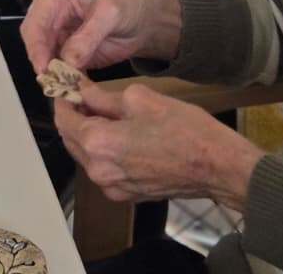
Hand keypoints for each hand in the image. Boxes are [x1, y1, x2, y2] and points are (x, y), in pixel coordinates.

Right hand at [20, 0, 180, 73]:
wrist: (140, 21)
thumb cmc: (126, 7)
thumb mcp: (111, 14)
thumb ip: (89, 35)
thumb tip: (67, 60)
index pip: (34, 24)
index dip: (36, 47)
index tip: (45, 69)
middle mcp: (47, 14)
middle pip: (33, 43)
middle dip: (43, 63)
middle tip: (56, 83)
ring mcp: (54, 35)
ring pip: (42, 58)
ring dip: (53, 75)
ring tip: (67, 88)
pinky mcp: (63, 53)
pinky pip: (57, 69)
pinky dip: (63, 80)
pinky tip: (74, 88)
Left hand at [53, 83, 260, 210]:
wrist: (219, 168)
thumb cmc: (185, 131)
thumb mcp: (140, 99)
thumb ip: (103, 96)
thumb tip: (84, 92)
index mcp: (98, 143)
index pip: (63, 119)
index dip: (63, 100)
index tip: (68, 87)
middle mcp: (99, 170)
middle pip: (71, 139)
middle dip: (74, 117)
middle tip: (84, 97)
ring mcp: (113, 187)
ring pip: (86, 156)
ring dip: (88, 135)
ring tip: (103, 114)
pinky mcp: (127, 194)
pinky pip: (103, 169)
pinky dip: (103, 152)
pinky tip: (119, 135)